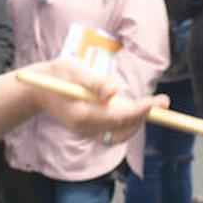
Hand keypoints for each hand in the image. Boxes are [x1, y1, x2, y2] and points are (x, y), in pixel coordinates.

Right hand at [33, 57, 167, 144]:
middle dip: (145, 116)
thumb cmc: (59, 74)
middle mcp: (85, 129)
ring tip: (151, 104)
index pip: (117, 117)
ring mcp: (88, 133)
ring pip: (122, 134)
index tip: (158, 102)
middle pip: (123, 128)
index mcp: (81, 115)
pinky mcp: (91, 132)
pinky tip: (135, 109)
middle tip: (163, 101)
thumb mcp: (74, 69)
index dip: (140, 110)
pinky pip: (116, 133)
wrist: (40, 89)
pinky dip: (129, 123)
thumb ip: (94, 81)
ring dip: (139, 120)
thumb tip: (114, 92)